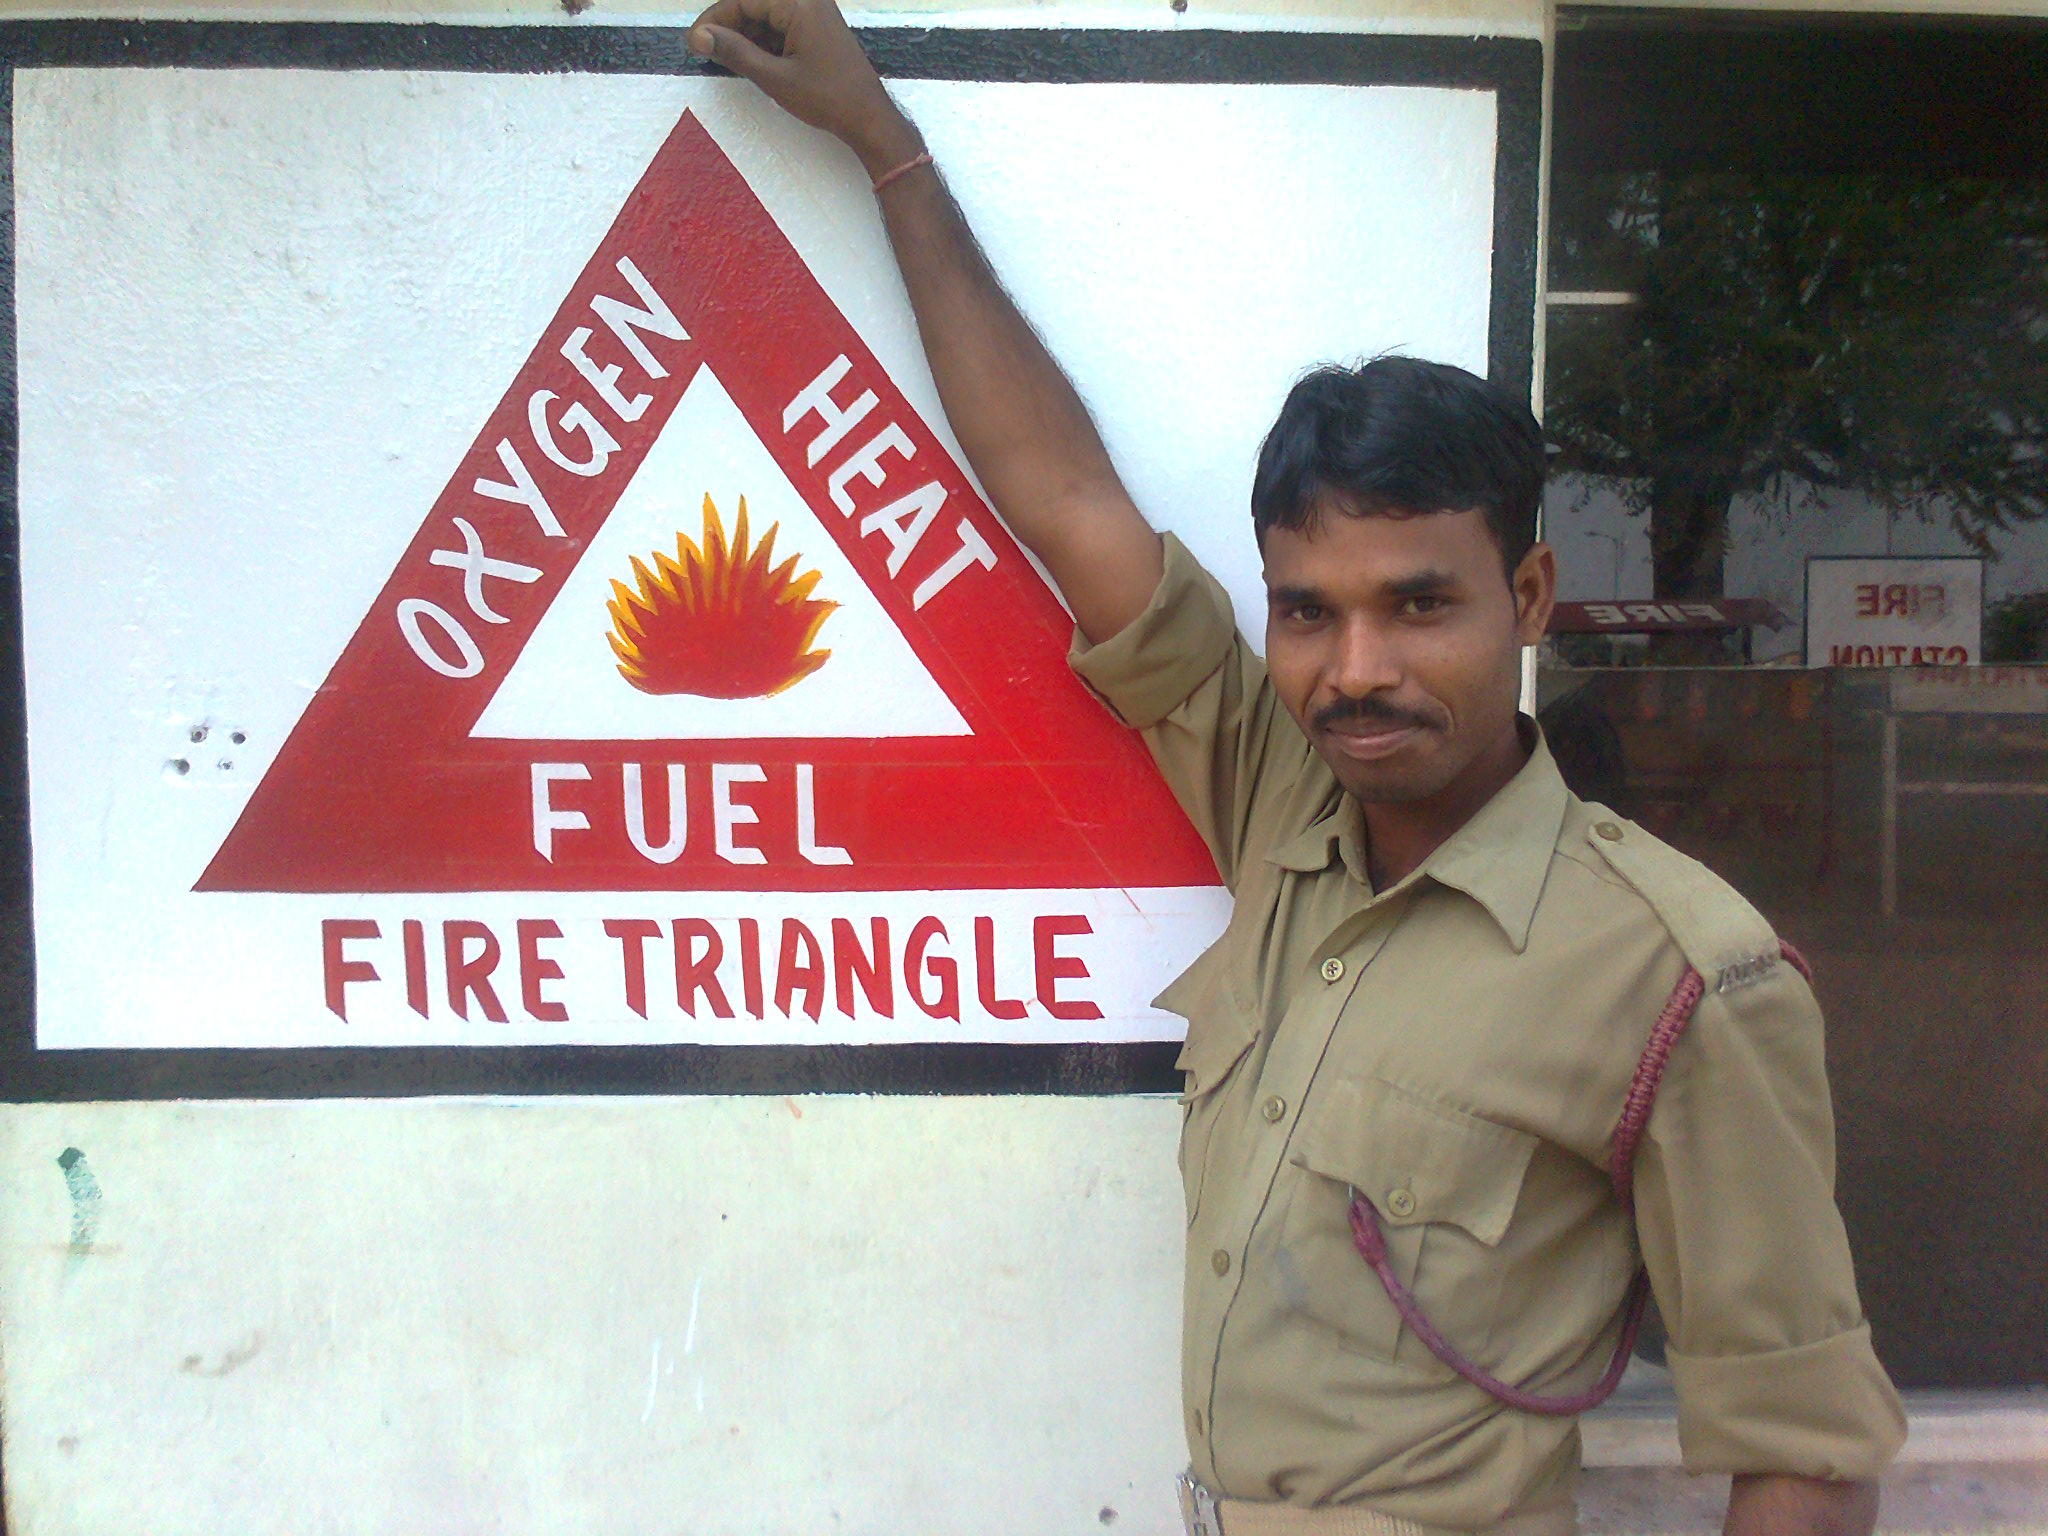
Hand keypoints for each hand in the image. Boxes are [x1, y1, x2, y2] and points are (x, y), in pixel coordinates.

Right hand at [686, 0, 921, 176]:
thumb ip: (735, 52)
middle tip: (704, 50)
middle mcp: (808, 0)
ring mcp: (815, 14)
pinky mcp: (818, 30)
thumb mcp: (774, 77)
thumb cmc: (828, 98)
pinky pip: (782, 27)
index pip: (744, 0)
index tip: (693, 40)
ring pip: (767, 17)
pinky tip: (750, 61)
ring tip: (724, 60)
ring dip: (744, 35)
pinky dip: (763, 42)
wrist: (870, 118)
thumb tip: (699, 36)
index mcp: (799, 3)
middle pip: (755, 5)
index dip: (714, 19)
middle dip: (728, 26)